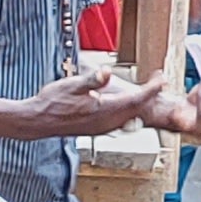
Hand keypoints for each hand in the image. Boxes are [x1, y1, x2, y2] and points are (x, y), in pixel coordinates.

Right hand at [0, 65, 173, 139]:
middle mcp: (108, 122)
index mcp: (104, 111)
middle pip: (140, 110)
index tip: (162, 78)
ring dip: (145, 105)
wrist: (37, 121)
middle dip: (154, 97)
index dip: (152, 89)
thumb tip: (104, 73)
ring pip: (133, 117)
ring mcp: (104, 127)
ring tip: (154, 93)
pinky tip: (133, 105)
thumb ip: (90, 80)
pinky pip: (123, 120)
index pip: (136, 99)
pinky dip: (133, 111)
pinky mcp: (99, 128)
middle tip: (163, 83)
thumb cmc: (51, 103)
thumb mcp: (70, 86)